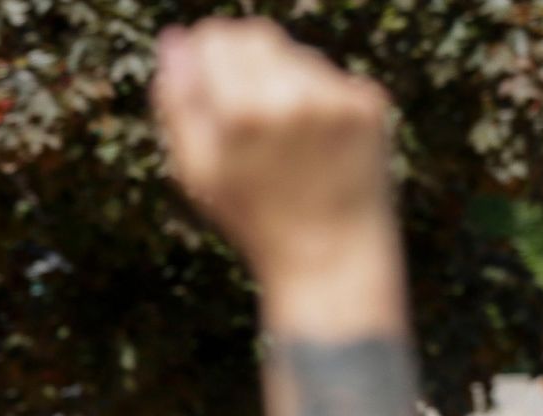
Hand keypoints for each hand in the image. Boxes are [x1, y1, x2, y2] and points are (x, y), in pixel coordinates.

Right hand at [153, 19, 395, 285]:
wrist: (329, 253)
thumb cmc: (253, 217)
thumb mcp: (197, 171)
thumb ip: (178, 103)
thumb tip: (173, 41)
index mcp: (243, 114)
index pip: (217, 38)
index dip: (204, 51)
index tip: (202, 72)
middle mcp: (294, 96)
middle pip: (256, 34)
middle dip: (240, 58)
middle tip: (238, 104)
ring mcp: (338, 97)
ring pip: (295, 55)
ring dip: (280, 80)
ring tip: (279, 138)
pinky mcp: (369, 102)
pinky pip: (329, 77)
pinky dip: (316, 99)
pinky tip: (312, 143)